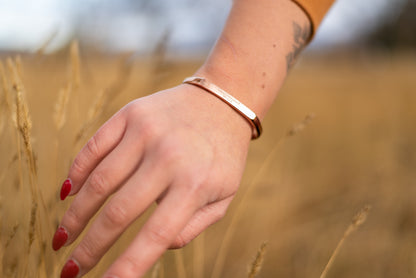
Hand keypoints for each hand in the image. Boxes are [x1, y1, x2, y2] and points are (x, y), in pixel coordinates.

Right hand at [53, 83, 251, 277]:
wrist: (223, 99)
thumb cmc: (223, 154)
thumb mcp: (223, 194)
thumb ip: (193, 226)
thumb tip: (159, 247)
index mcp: (195, 184)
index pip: (155, 236)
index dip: (128, 266)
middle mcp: (168, 157)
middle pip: (118, 212)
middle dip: (90, 247)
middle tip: (71, 270)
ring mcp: (146, 132)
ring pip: (99, 181)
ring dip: (75, 216)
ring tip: (63, 238)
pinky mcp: (131, 114)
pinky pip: (94, 147)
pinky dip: (77, 173)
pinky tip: (69, 194)